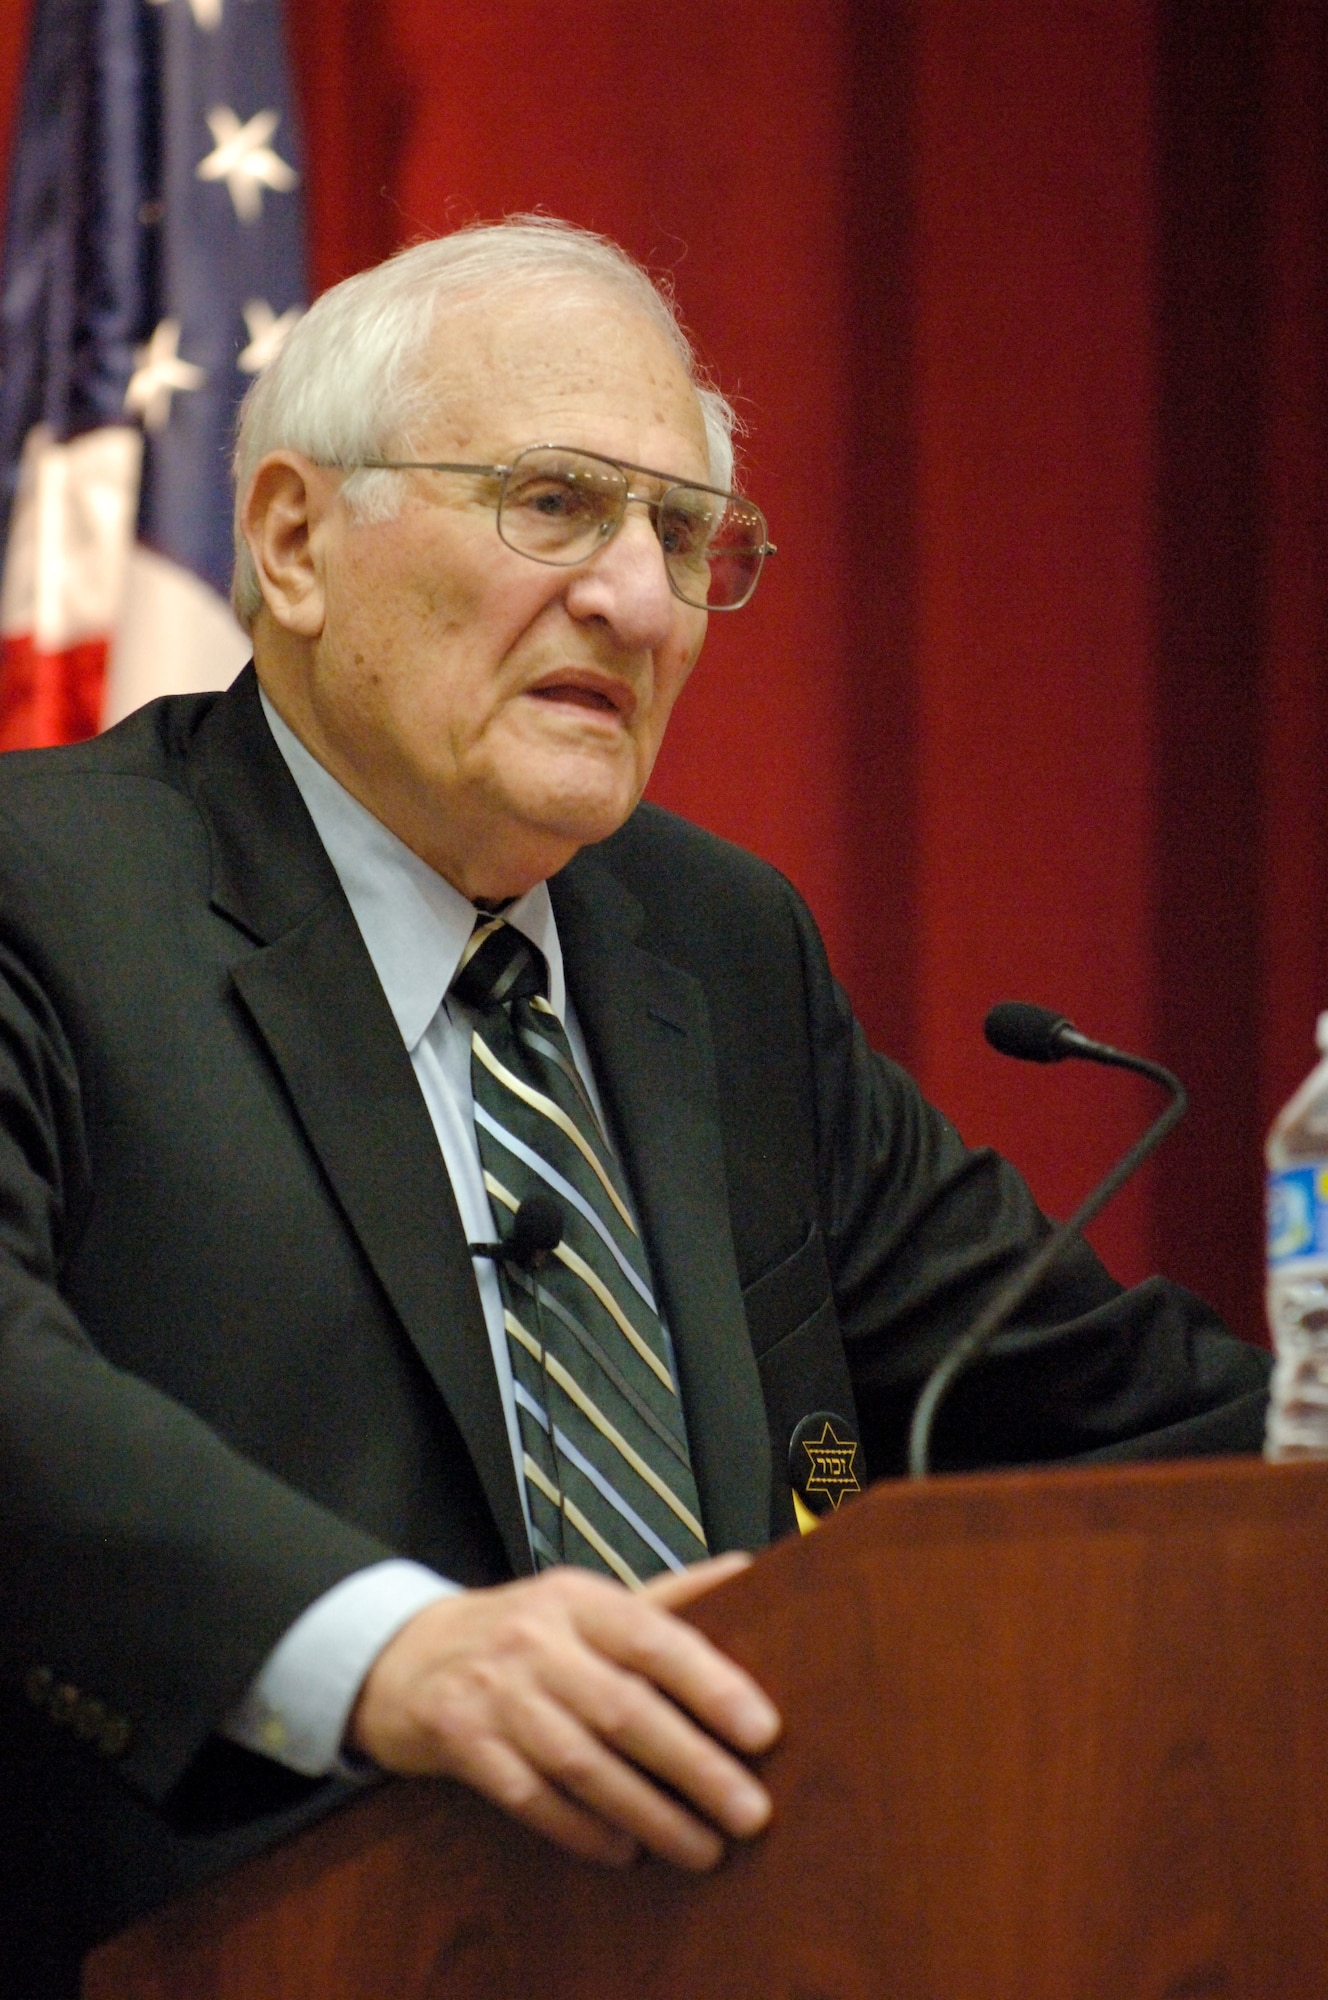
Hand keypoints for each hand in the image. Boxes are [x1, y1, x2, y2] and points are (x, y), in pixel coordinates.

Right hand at [347, 1553, 779, 1870]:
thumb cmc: (520, 1631)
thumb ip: (664, 1597)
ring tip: (702, 1847)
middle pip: (623, 1708)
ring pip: (580, 1761)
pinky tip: (625, 1851)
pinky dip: (579, 1827)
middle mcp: (535, 1640)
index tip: (762, 1730)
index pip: (653, 1637)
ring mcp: (493, 1692)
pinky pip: (528, 1795)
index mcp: (577, 1599)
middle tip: (749, 1811)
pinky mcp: (460, 1741)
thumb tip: (748, 1569)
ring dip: (647, 1812)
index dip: (711, 1683)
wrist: (406, 1654)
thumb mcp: (583, 1602)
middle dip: (693, 1765)